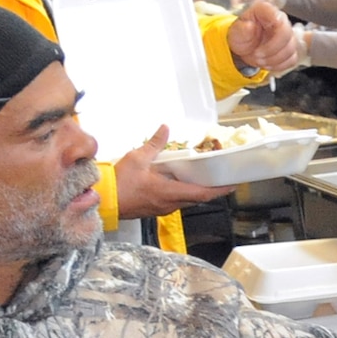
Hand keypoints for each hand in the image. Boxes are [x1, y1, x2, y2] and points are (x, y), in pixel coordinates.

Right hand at [111, 125, 234, 218]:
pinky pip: (176, 200)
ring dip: (197, 189)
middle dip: (211, 187)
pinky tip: (181, 180)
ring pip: (188, 200)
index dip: (220, 189)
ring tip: (203, 175)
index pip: (203, 193)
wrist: (104, 200)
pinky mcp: (157, 208)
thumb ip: (154, 144)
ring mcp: (164, 208)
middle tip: (220, 175)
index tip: (232, 184)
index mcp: (169, 192)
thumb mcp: (138, 158)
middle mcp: (170, 204)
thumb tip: (165, 129)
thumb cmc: (119, 183)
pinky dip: (184, 190)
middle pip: (198, 198)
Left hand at [226, 1, 298, 76]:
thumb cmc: (241, 35)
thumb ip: (241, 29)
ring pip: (291, 50)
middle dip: (272, 53)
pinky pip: (292, 59)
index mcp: (266, 11)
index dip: (273, 42)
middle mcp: (280, 20)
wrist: (243, 46)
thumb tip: (250, 26)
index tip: (258, 51)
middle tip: (258, 58)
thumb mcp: (235, 32)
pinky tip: (268, 63)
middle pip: (288, 39)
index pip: (282, 24)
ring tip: (260, 61)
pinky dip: (279, 65)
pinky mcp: (289, 46)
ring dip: (274, 60)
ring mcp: (286, 34)